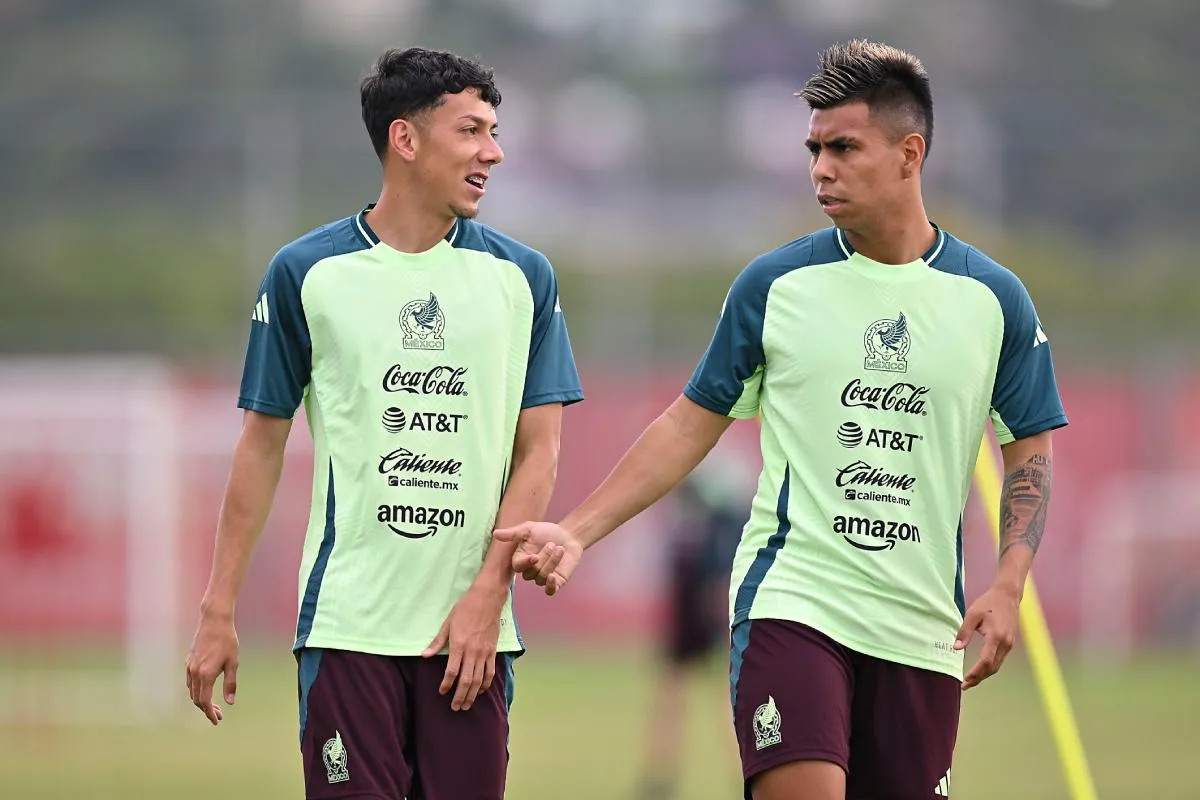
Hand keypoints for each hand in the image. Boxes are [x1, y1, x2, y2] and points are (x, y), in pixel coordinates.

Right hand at [185, 611, 239, 724]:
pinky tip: (205, 690)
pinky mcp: (189, 661)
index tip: (217, 721)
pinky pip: (190, 681)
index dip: (210, 713)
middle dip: (207, 709)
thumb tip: (229, 702)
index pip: (205, 702)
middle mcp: (194, 673)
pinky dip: (197, 690)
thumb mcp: (233, 662)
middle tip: (218, 715)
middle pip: (197, 699)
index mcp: (206, 675)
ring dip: (201, 700)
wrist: (214, 621)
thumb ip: (230, 683)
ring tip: (214, 705)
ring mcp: (190, 667)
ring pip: (192, 691)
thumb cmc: (227, 641)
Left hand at [422, 584, 504, 710]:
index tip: (441, 692)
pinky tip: (481, 690)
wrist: (488, 598)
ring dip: (473, 694)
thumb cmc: (465, 608)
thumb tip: (425, 655)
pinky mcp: (493, 650)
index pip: (452, 671)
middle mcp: (472, 651)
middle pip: (466, 680)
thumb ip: (437, 642)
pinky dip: (486, 683)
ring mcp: (484, 652)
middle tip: (456, 707)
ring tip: (467, 705)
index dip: (446, 684)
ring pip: (479, 679)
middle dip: (460, 696)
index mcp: (459, 645)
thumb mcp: (448, 623)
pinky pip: (490, 671)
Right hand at [493, 521, 582, 595]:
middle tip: (551, 544)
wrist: (567, 535)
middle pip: (531, 572)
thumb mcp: (529, 529)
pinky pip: (550, 591)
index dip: (525, 563)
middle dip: (543, 558)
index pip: (518, 566)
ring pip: (541, 578)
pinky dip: (550, 586)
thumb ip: (513, 533)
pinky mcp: (556, 582)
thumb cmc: (546, 532)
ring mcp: (542, 577)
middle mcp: (530, 570)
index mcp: (521, 558)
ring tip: (560, 548)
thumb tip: (495, 534)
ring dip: (551, 563)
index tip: (535, 557)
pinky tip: (553, 577)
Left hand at [954, 585, 1020, 689]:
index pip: (986, 662)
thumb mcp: (972, 614)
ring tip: (970, 681)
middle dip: (978, 678)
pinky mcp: (1010, 643)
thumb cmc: (988, 603)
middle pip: (992, 668)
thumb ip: (964, 632)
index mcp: (995, 637)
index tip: (965, 681)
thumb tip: (956, 648)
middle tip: (964, 685)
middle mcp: (1005, 644)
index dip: (976, 673)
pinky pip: (1000, 660)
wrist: (1008, 596)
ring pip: (997, 666)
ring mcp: (1009, 644)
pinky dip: (990, 667)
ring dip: (984, 675)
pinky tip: (980, 669)